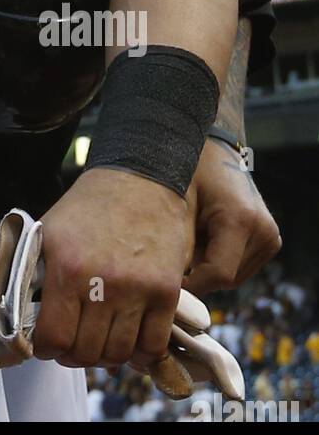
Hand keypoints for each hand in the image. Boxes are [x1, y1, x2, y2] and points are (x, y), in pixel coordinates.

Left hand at [34, 167, 191, 369]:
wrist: (141, 178)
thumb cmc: (89, 205)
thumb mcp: (49, 231)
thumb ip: (33, 272)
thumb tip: (18, 313)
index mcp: (66, 266)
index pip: (54, 337)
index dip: (47, 348)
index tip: (47, 343)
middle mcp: (102, 282)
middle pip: (87, 351)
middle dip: (74, 354)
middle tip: (72, 344)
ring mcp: (138, 289)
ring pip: (119, 353)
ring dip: (106, 357)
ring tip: (99, 341)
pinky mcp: (166, 292)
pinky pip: (153, 345)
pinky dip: (139, 353)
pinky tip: (128, 340)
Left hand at [183, 138, 280, 294]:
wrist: (215, 147)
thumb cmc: (189, 169)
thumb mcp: (177, 203)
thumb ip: (178, 245)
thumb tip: (171, 287)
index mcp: (241, 219)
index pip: (218, 275)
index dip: (190, 286)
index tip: (164, 285)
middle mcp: (263, 231)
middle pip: (226, 280)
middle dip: (197, 276)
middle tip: (169, 259)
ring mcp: (270, 236)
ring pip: (233, 277)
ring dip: (208, 269)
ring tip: (189, 239)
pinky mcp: (269, 239)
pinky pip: (239, 266)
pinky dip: (218, 260)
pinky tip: (203, 237)